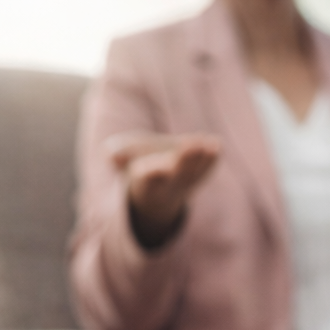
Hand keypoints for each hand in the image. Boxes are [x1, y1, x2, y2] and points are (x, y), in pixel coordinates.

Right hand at [107, 131, 221, 246]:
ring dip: (204, 159)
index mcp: (145, 183)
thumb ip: (119, 153)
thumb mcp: (121, 156)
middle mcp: (167, 187)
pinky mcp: (198, 178)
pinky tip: (217, 144)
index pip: (149, 178)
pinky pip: (207, 170)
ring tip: (211, 143)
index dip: (156, 171)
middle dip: (186, 160)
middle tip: (194, 145)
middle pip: (178, 175)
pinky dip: (213, 159)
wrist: (152, 186)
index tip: (164, 166)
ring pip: (195, 173)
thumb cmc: (133, 161)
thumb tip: (112, 156)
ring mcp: (185, 184)